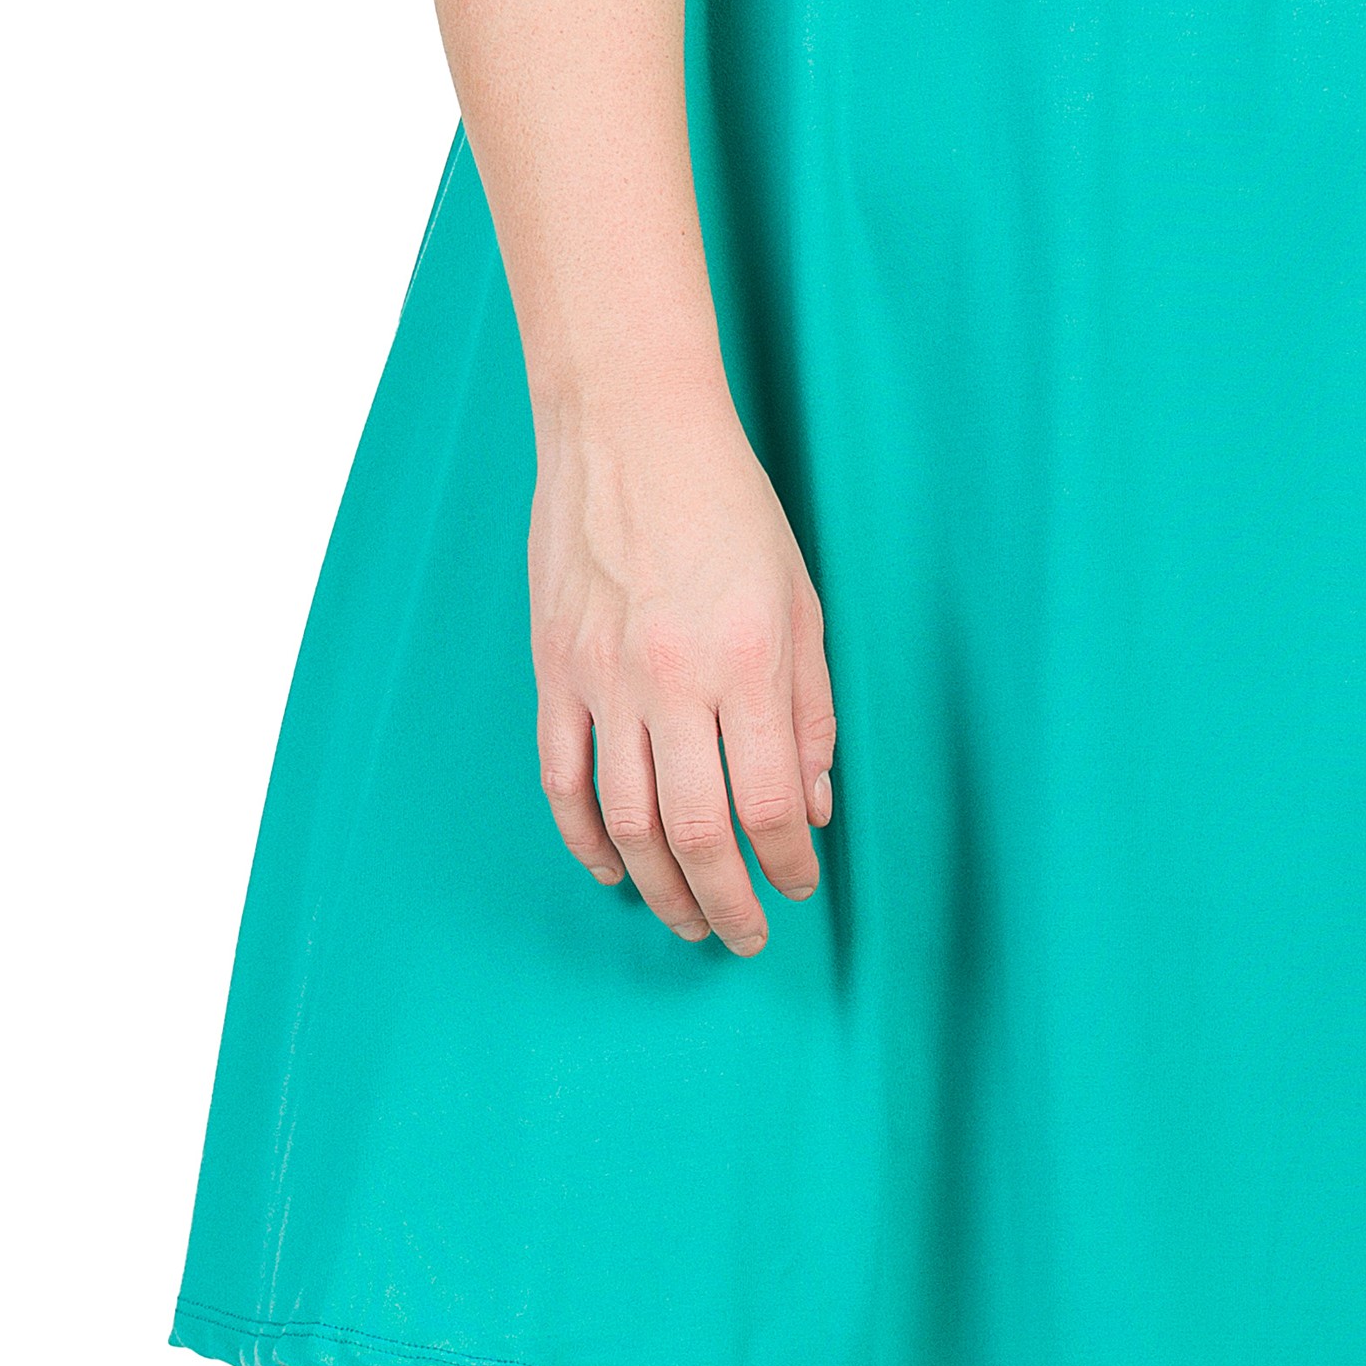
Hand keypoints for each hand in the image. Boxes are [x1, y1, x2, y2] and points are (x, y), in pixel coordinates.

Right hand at [528, 388, 837, 953]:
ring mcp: (603, 678)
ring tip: (689, 919)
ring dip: (659, 888)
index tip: (801, 888)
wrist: (630, 429)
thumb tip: (811, 808)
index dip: (786, 865)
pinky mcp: (554, 669)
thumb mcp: (801, 598)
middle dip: (726, 902)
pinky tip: (613, 869)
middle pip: (695, 833)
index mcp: (747, 660)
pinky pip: (561, 780)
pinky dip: (585, 839)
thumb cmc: (730, 506)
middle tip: (746, 936)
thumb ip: (810, 708)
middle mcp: (673, 679)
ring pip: (625, 822)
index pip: (767, 804)